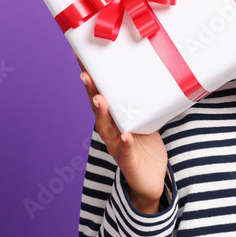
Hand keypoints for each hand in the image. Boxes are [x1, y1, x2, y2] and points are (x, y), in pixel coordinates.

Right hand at [77, 57, 168, 213]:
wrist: (150, 180)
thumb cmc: (145, 146)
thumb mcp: (145, 119)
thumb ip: (144, 100)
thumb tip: (154, 69)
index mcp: (114, 118)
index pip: (100, 94)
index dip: (91, 77)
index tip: (82, 56)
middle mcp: (111, 130)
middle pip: (98, 109)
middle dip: (91, 91)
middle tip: (86, 73)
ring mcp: (117, 146)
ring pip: (106, 129)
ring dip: (102, 113)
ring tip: (99, 99)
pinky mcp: (128, 162)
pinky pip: (125, 152)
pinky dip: (124, 143)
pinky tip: (125, 136)